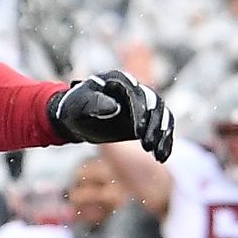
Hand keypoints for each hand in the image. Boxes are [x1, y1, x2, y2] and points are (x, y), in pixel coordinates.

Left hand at [48, 69, 171, 158]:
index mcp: (118, 80)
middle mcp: (135, 89)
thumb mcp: (79, 105)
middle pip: (154, 104)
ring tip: (156, 154)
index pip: (135, 94)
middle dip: (153, 125)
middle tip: (146, 146)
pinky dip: (164, 141)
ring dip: (162, 135)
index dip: (139, 112)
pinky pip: (162, 127)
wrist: (75, 117)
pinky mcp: (146, 118)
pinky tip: (161, 157)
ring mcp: (143, 103)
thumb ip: (94, 103)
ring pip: (162, 116)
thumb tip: (114, 107)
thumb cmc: (74, 108)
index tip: (137, 132)